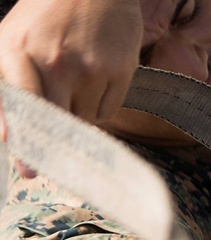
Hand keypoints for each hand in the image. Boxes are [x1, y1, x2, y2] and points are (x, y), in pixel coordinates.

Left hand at [0, 0, 142, 175]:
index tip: (27, 171)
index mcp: (18, 49)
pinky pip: (107, 112)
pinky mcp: (120, 70)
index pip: (22, 103)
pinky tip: (94, 86)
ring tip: (73, 91)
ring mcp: (90, 67)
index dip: (24, 138)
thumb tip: (4, 132)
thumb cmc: (46, 18)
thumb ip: (3, 84)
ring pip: (83, 121)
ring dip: (77, 117)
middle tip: (51, 162)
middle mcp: (55, 60)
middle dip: (53, 141)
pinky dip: (98, 109)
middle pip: (56, 121)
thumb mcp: (10, 39)